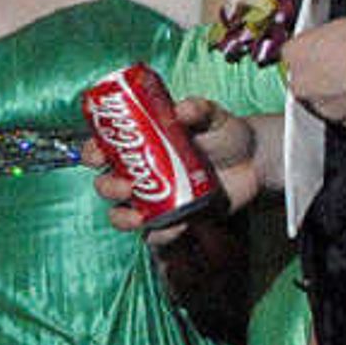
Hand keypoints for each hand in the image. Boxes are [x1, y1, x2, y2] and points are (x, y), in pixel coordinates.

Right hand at [96, 96, 260, 235]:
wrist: (254, 162)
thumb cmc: (226, 134)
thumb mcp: (213, 116)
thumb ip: (199, 110)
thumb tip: (181, 110)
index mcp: (139, 146)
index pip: (102, 149)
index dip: (91, 152)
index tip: (97, 155)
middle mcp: (139, 174)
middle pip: (105, 185)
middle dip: (107, 188)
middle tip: (125, 186)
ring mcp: (153, 199)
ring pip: (121, 214)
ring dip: (122, 218)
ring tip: (140, 217)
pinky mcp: (171, 220)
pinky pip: (155, 235)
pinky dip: (161, 234)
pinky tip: (178, 226)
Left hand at [280, 6, 345, 131]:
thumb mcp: (341, 21)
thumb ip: (324, 38)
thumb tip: (330, 41)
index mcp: (295, 53)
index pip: (293, 58)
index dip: (314, 56)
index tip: (328, 54)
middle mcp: (303, 85)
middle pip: (308, 85)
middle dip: (325, 80)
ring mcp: (326, 108)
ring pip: (330, 104)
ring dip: (344, 96)